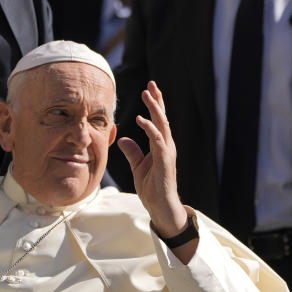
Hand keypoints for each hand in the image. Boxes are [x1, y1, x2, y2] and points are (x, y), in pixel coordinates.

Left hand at [117, 81, 185, 237]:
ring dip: (155, 109)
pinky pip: (157, 141)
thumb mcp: (138, 167)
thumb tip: (123, 138)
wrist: (161, 207)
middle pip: (162, 118)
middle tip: (150, 83)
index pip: (158, 121)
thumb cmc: (152, 189)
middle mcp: (166, 146)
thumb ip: (133, 152)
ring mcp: (167, 153)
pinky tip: (141, 120)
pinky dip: (150, 129)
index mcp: (160, 146)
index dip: (154, 105)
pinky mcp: (165, 161)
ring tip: (147, 94)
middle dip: (157, 100)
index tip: (148, 89)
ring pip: (162, 125)